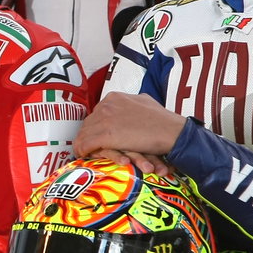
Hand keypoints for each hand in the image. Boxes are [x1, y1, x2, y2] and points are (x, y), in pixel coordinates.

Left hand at [73, 92, 187, 174]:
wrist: (170, 131)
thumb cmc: (162, 120)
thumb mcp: (144, 101)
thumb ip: (131, 103)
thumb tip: (130, 102)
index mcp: (114, 97)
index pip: (96, 112)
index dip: (95, 125)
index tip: (96, 133)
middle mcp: (106, 105)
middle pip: (88, 123)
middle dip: (88, 134)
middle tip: (87, 145)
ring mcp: (105, 120)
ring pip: (84, 133)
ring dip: (83, 143)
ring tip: (82, 151)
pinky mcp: (106, 136)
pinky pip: (86, 144)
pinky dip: (83, 150)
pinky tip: (83, 155)